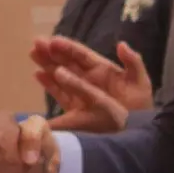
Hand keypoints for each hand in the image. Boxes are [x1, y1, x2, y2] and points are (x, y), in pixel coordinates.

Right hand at [31, 36, 152, 132]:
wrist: (137, 132)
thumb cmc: (141, 106)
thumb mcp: (140, 82)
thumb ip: (133, 62)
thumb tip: (121, 44)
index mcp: (102, 69)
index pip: (82, 55)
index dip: (68, 47)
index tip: (54, 40)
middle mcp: (88, 78)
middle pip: (67, 62)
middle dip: (52, 52)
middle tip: (36, 43)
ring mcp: (81, 92)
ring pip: (60, 75)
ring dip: (46, 64)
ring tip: (33, 53)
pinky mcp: (75, 108)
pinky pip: (60, 94)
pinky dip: (49, 84)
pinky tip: (38, 75)